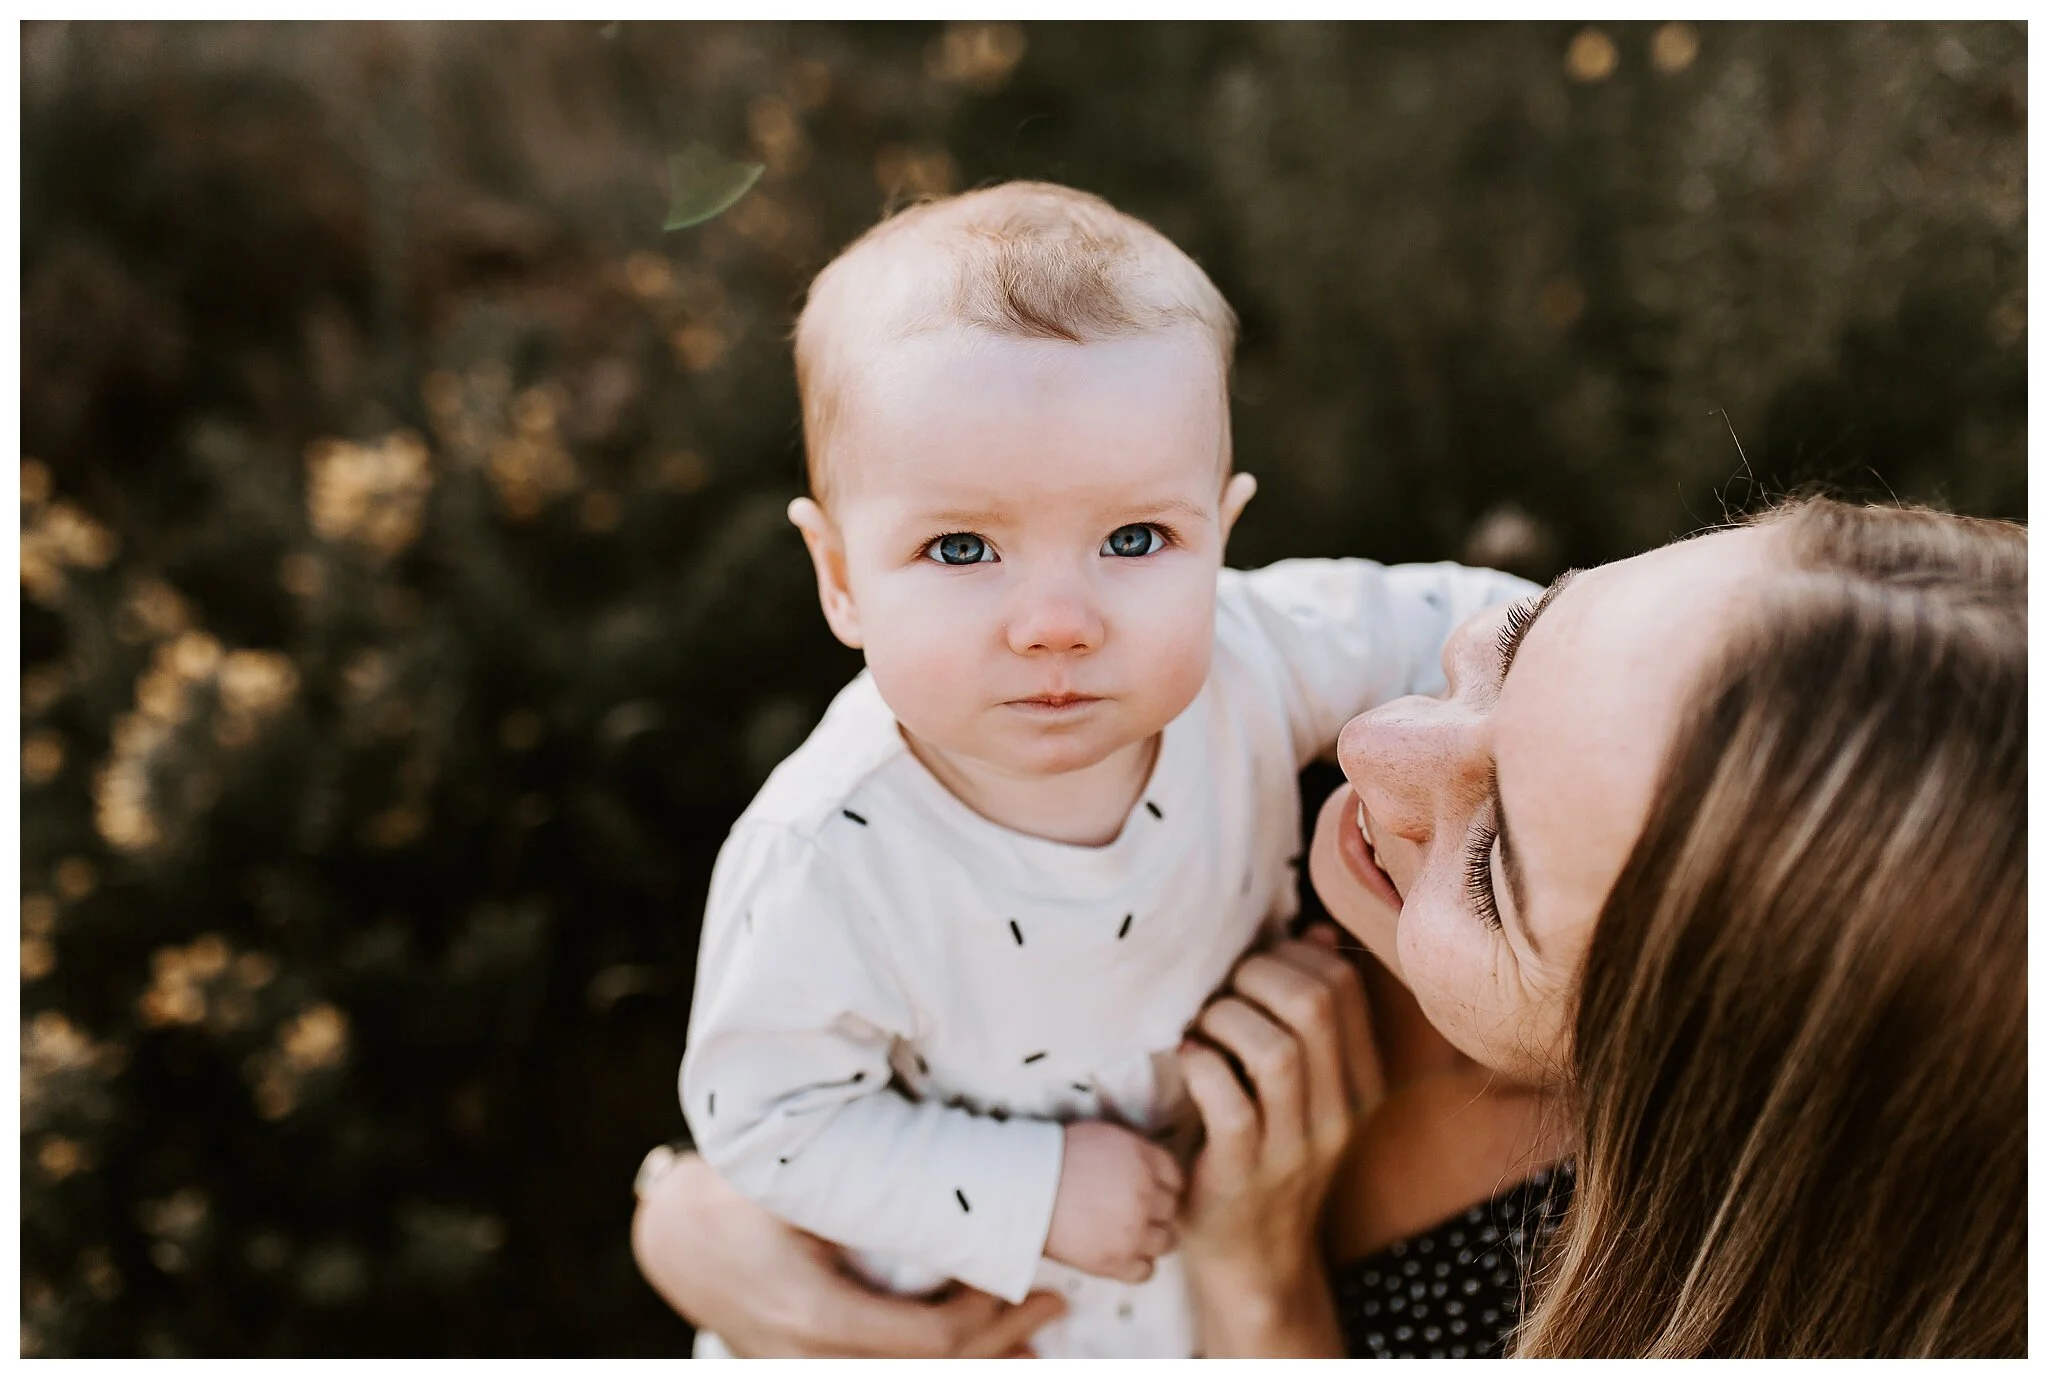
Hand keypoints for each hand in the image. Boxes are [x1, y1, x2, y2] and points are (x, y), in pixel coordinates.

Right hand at [631, 1149, 1066, 1356]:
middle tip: (1054, 1307)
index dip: (988, 1315)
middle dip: (998, 1345)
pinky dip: (933, 1367)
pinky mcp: (803, 1370)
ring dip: (975, 1367)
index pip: (928, 1338)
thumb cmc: (740, 1197)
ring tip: (1031, 1348)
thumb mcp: (802, 1190)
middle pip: (927, 1371)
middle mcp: (809, 1357)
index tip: (1025, 1275)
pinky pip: (880, 1375)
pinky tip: (978, 1357)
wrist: (676, 1237)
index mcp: (814, 1313)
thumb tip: (954, 1184)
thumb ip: (867, 1196)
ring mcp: (803, 1372)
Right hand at [1042, 1120, 1183, 1283]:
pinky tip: (1121, 1254)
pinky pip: (1147, 1271)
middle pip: (1172, 1209)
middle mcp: (1145, 1195)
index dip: (1161, 1185)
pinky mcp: (1116, 1261)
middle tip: (1133, 1212)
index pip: (1175, 1177)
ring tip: (1128, 1234)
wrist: (1020, 1189)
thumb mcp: (1102, 1136)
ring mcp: (1133, 1231)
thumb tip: (1151, 1167)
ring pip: (1168, 1241)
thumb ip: (1134, 1151)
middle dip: (1156, 1211)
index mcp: (1142, 1159)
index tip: (1148, 1191)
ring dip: (1152, 1238)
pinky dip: (1138, 1265)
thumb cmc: (1053, 1157)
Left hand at [1176, 926, 1384, 1355]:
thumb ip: (1314, 1016)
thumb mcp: (1307, 1088)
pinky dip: (1200, 1066)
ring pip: (1277, 1050)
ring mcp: (1293, 1147)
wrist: (1256, 1265)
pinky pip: (1228, 1104)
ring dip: (1226, 1018)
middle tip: (1223, 994)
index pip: (1344, 984)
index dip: (1290, 955)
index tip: (1252, 973)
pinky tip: (1186, 1060)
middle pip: (1314, 1004)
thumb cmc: (1267, 1156)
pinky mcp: (1243, 1175)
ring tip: (1203, 1026)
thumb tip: (1312, 931)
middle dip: (1257, 976)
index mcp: (1361, 1082)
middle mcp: (1338, 1112)